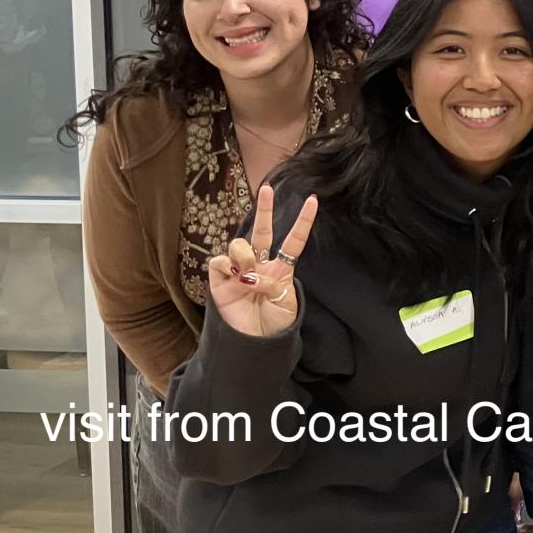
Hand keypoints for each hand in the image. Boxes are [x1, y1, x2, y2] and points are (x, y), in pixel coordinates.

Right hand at [206, 183, 315, 337]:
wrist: (254, 343)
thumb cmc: (274, 324)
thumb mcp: (286, 302)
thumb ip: (275, 283)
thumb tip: (252, 275)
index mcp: (281, 268)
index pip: (293, 240)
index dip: (303, 222)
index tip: (313, 200)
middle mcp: (259, 265)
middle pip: (261, 231)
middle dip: (263, 209)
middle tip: (266, 189)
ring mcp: (238, 271)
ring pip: (239, 244)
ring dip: (245, 255)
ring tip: (248, 274)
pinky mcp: (219, 279)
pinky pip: (220, 262)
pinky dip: (229, 268)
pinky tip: (236, 279)